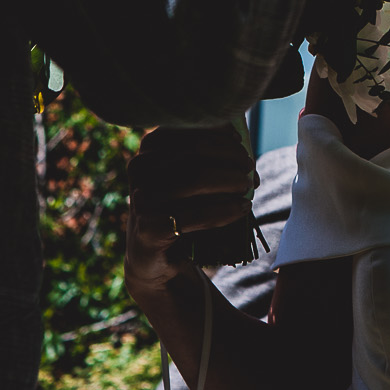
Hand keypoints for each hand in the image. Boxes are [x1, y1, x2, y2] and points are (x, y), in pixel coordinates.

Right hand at [122, 125, 258, 305]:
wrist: (152, 259)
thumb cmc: (175, 211)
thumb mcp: (181, 179)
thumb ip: (205, 158)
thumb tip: (244, 151)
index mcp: (146, 151)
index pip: (187, 129)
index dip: (218, 133)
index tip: (240, 143)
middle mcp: (140, 170)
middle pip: (195, 152)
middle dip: (230, 157)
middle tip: (250, 168)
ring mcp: (143, 199)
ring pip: (197, 178)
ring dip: (231, 180)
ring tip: (247, 187)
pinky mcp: (152, 228)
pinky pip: (198, 214)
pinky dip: (227, 209)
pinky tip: (242, 208)